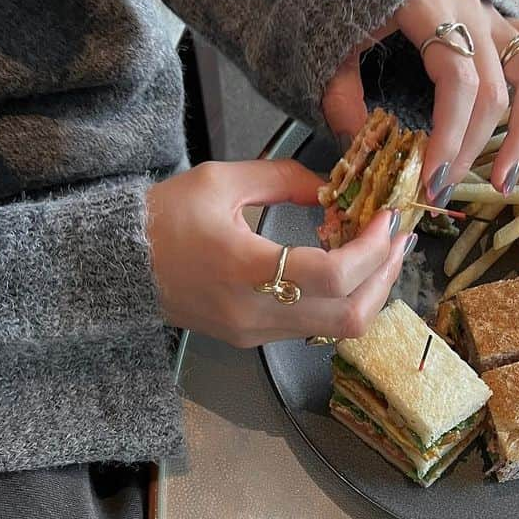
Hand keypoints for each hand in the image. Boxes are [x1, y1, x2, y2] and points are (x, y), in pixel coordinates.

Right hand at [146, 159, 407, 346]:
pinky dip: (341, 300)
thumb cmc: (165, 217)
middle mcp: (255, 311)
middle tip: (399, 239)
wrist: (119, 266)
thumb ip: (284, 178)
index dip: (371, 250)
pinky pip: (315, 328)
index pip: (330, 275)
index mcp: (244, 267)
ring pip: (337, 330)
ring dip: (369, 292)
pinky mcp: (254, 341)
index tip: (388, 219)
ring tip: (381, 254)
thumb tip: (334, 185)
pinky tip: (346, 269)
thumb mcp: (221, 180)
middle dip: (385, 277)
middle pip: (348, 316)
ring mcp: (256, 333)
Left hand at [322, 0, 518, 196]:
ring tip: (506, 178)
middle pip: (492, 89)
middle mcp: (470, 9)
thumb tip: (361, 146)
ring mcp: (491, 15)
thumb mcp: (330, 44)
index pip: (457, 81)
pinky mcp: (501, 24)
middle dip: (472, 149)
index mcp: (428, 6)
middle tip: (447, 189)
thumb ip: (341, 94)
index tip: (435, 180)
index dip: (450, 137)